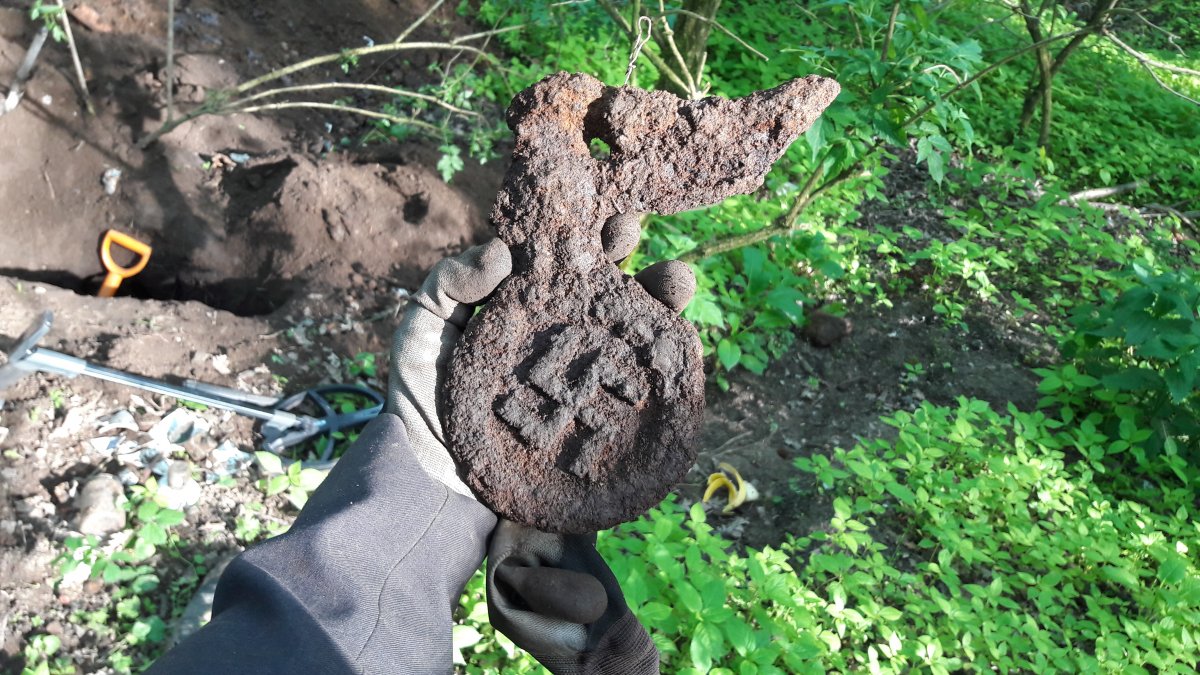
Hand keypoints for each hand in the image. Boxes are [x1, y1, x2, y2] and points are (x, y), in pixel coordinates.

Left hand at [386, 213, 694, 496]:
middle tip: (638, 233)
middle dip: (631, 255)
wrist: (428, 476)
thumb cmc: (424, 395)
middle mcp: (564, 333)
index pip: (565, 257)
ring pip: (634, 329)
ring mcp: (585, 376)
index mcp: (528, 304)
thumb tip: (500, 251)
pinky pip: (639, 389)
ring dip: (661, 300)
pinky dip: (664, 364)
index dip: (587, 231)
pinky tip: (677, 344)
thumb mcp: (424, 328)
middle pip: (608, 286)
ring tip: (679, 281)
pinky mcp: (600, 418)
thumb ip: (449, 283)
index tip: (604, 211)